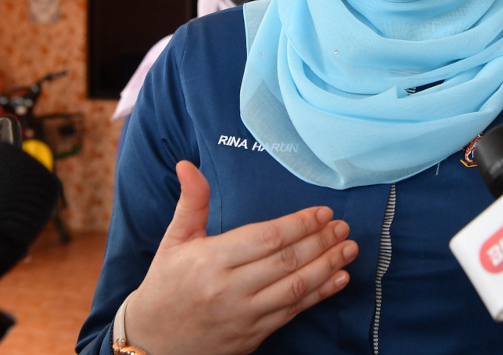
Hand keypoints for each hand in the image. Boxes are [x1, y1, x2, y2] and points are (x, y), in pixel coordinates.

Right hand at [124, 161, 358, 354]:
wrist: (153, 342)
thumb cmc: (166, 285)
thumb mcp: (174, 241)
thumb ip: (191, 202)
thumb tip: (188, 165)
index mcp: (211, 261)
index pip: (265, 238)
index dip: (299, 224)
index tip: (323, 212)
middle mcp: (230, 290)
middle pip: (286, 261)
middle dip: (320, 242)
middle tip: (343, 226)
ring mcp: (244, 316)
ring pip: (295, 288)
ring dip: (327, 266)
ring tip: (348, 248)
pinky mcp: (254, 335)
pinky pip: (293, 312)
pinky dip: (320, 295)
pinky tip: (339, 279)